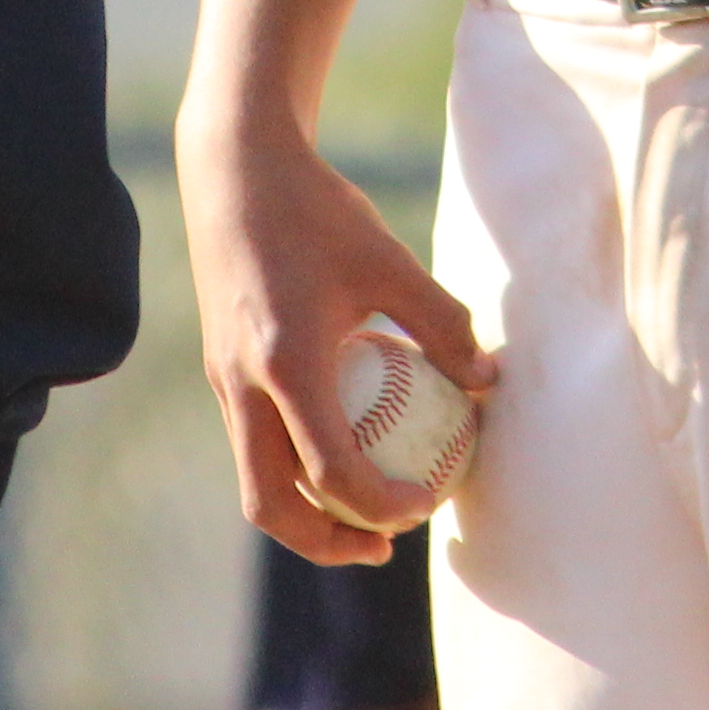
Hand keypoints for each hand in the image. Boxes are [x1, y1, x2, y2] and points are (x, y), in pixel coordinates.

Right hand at [177, 114, 497, 566]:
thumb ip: (441, 322)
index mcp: (286, 366)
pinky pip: (252, 440)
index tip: (426, 504)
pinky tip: (340, 440)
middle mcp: (243, 385)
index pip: (332, 473)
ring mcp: (223, 379)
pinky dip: (292, 462)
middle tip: (383, 545)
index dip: (382, 507)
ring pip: (255, 476)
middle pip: (272, 504)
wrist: (233, 164)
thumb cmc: (318, 209)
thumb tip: (490, 379)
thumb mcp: (388, 260)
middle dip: (326, 540)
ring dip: (306, 507)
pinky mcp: (219, 365)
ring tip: (364, 509)